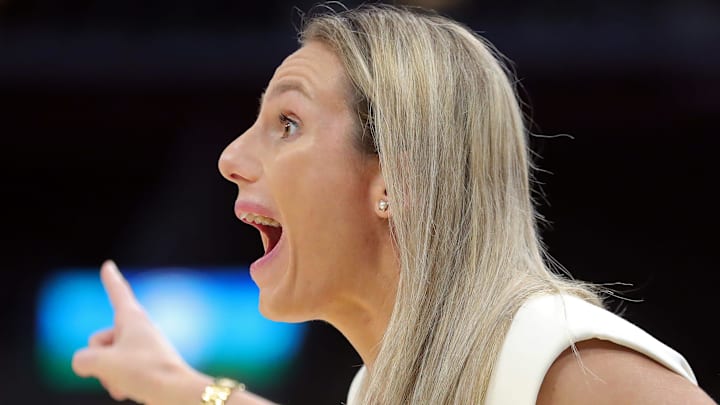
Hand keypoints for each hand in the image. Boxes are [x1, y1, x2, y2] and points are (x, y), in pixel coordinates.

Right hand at [72, 260, 201, 403]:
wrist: (176, 394)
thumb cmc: (145, 372)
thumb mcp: (102, 363)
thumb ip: (82, 359)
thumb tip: (85, 364)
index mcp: (132, 318)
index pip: (117, 293)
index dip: (110, 279)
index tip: (109, 265)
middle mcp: (138, 329)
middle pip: (98, 339)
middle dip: (98, 359)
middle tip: (121, 368)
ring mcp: (141, 348)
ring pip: (106, 359)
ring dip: (108, 375)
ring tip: (128, 382)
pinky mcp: (144, 366)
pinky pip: (117, 373)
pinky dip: (118, 384)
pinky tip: (129, 392)